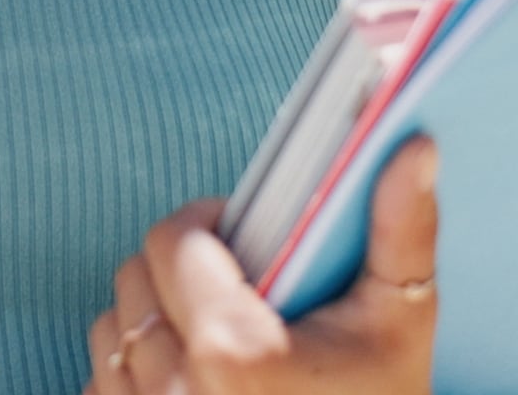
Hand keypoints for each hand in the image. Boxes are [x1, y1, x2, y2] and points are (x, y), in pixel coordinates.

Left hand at [85, 136, 438, 394]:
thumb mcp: (401, 325)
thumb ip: (403, 230)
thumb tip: (415, 147)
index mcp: (233, 352)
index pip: (173, 240)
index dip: (206, 223)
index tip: (239, 232)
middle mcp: (177, 393)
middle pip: (136, 279)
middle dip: (179, 269)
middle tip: (232, 285)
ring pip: (112, 330)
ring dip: (153, 319)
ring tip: (211, 332)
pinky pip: (103, 385)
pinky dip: (134, 376)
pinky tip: (189, 382)